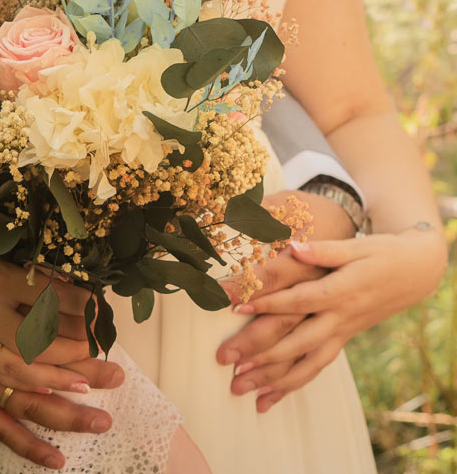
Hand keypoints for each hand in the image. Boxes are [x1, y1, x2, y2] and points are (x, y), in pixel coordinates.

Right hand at [0, 299, 123, 470]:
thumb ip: (26, 283)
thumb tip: (68, 285)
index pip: (49, 333)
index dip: (78, 337)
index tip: (106, 337)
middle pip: (46, 368)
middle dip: (85, 373)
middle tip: (116, 375)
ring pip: (29, 401)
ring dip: (66, 412)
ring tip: (100, 420)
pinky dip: (27, 443)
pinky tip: (55, 458)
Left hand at [227, 227, 445, 411]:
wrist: (414, 273)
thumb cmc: (380, 254)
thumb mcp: (356, 247)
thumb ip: (324, 250)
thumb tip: (295, 247)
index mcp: (342, 290)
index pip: (300, 300)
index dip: (269, 303)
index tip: (236, 307)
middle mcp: (341, 317)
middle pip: (298, 340)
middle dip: (262, 354)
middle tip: (228, 361)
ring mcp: (341, 332)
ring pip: (306, 362)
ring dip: (273, 378)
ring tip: (241, 388)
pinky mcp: (341, 340)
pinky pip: (316, 367)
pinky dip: (292, 384)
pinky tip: (268, 397)